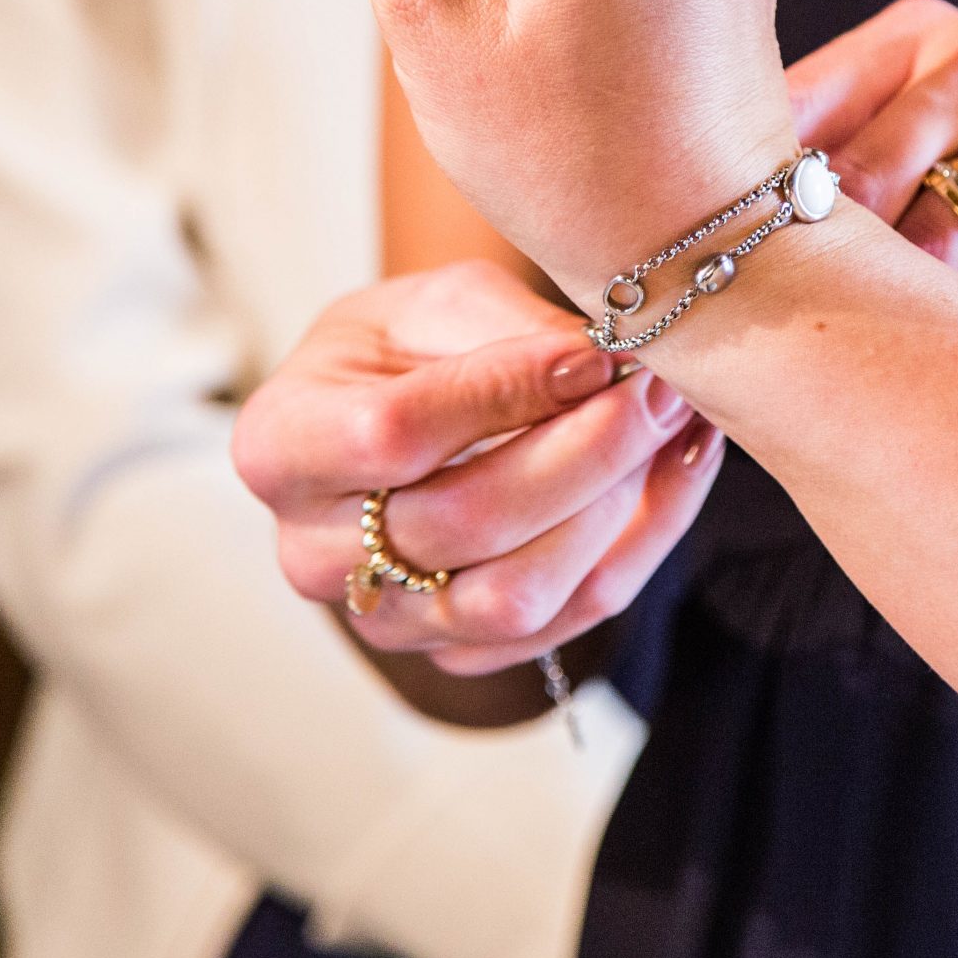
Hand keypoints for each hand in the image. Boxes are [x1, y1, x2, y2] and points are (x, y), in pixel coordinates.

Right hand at [232, 262, 723, 674]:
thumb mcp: (439, 304)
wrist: (399, 415)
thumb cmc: (408, 348)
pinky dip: (642, 542)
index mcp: (279, 445)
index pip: (394, 432)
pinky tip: (678, 468)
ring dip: (617, 507)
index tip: (594, 354)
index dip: (505, 393)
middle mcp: (313, 551)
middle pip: (467, 522)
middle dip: (586, 451)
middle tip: (660, 387)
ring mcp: (385, 618)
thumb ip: (508, 330)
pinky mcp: (457, 652)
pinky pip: (568, 620)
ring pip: (519, 594)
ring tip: (673, 425)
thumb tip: (601, 364)